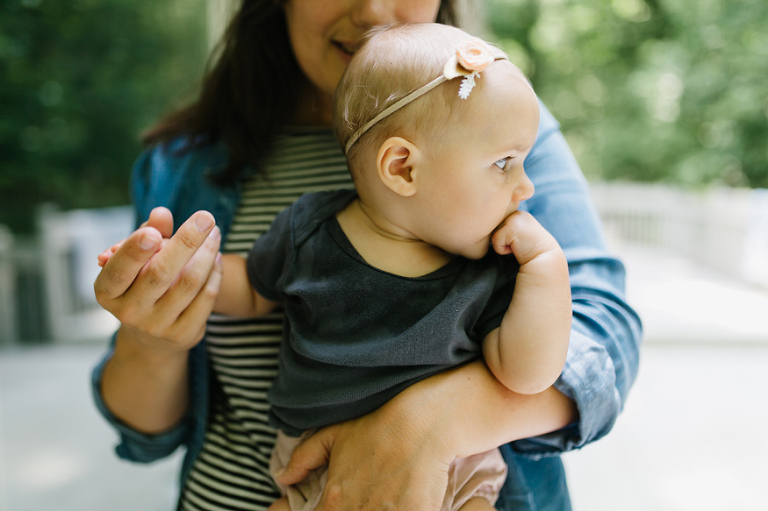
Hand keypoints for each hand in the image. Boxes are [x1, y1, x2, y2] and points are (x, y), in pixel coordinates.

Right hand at [93, 206, 222, 353]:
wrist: (152, 337)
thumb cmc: (142, 283)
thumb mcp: (138, 259)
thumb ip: (149, 233)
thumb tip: (161, 213)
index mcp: (108, 292)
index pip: (118, 270)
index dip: (133, 251)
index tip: (153, 232)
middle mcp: (129, 312)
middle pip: (160, 273)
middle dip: (186, 242)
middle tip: (206, 217)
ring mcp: (157, 326)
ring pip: (189, 283)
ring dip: (207, 253)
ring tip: (214, 234)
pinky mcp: (184, 334)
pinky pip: (206, 297)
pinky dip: (215, 273)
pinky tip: (216, 257)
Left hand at [276, 383, 457, 510]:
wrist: (424, 422)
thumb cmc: (378, 425)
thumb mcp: (334, 434)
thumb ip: (303, 458)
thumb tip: (283, 477)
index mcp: (335, 502)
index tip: (329, 505)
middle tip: (359, 497)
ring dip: (373, 510)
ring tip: (377, 498)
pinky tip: (397, 500)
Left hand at [491, 210, 561, 264]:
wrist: (545, 261)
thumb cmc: (529, 251)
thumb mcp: (518, 233)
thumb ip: (506, 227)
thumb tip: (485, 227)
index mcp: (517, 212)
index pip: (496, 225)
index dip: (503, 238)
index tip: (518, 242)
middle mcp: (516, 211)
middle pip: (492, 228)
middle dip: (503, 240)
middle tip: (519, 244)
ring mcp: (514, 218)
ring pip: (492, 234)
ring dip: (502, 245)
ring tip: (518, 246)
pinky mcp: (511, 227)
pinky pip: (495, 241)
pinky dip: (503, 250)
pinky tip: (517, 249)